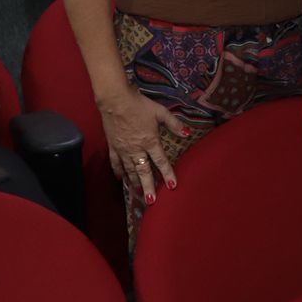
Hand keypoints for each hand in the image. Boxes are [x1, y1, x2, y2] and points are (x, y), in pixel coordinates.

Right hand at [100, 89, 186, 203]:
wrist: (116, 101)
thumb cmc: (140, 105)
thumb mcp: (161, 113)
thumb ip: (175, 125)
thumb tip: (188, 134)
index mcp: (150, 141)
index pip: (161, 162)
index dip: (167, 174)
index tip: (172, 186)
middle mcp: (136, 149)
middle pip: (143, 171)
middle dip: (148, 187)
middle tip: (151, 201)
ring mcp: (123, 149)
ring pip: (129, 170)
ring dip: (134, 183)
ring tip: (139, 194)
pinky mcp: (113, 147)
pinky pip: (115, 163)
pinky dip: (118, 172)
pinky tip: (120, 179)